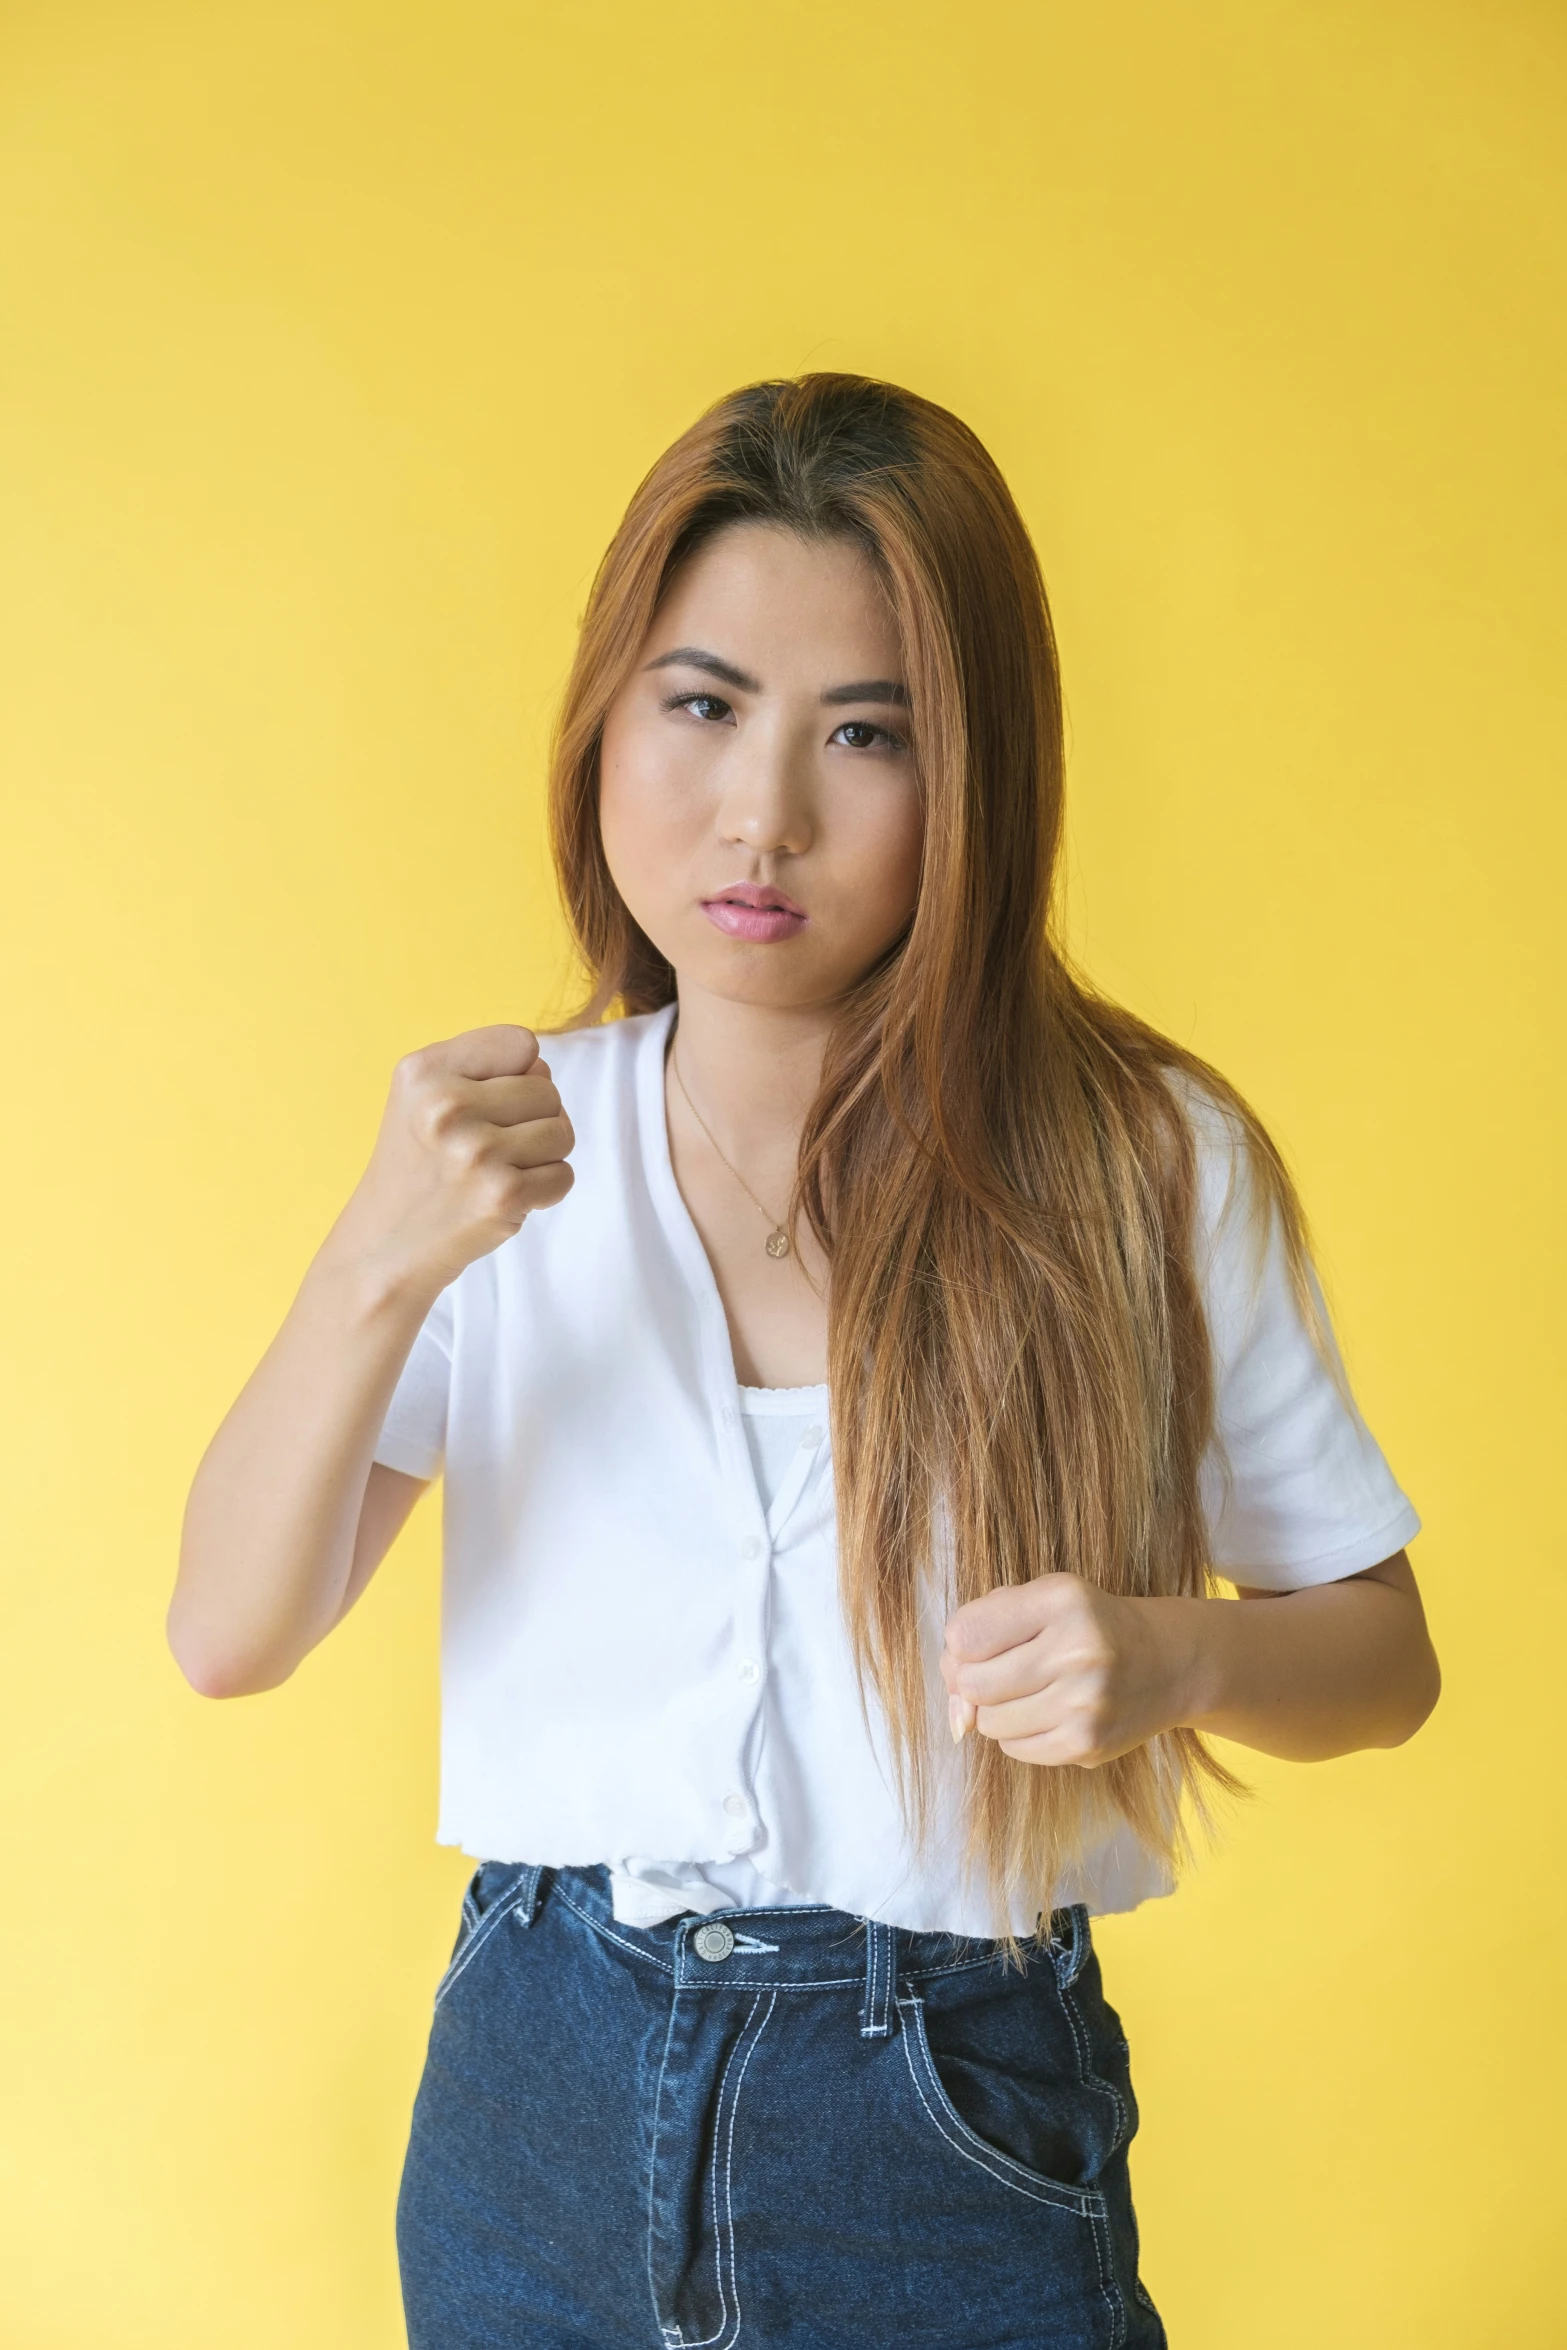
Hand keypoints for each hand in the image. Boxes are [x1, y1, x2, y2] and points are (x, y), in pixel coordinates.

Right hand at [327, 1025, 574, 1299]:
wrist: (385, 1248)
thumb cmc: (419, 1167)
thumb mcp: (422, 1096)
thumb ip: (482, 1066)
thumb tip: (543, 1068)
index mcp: (424, 1071)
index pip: (521, 1043)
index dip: (517, 1075)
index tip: (485, 1105)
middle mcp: (446, 1105)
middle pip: (548, 1090)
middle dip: (532, 1120)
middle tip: (489, 1149)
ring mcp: (476, 1152)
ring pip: (562, 1132)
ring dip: (542, 1156)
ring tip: (497, 1171)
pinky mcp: (502, 1195)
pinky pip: (564, 1176)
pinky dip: (544, 1191)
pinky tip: (503, 1198)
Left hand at [940, 1575, 1196, 1766]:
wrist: (1167, 1663)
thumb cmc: (1087, 1625)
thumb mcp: (1044, 1598)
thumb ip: (984, 1631)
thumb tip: (955, 1713)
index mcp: (1062, 1600)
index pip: (965, 1635)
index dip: (958, 1644)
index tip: (976, 1644)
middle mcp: (1078, 1652)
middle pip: (972, 1684)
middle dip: (969, 1681)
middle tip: (993, 1672)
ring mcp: (1085, 1704)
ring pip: (989, 1722)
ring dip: (996, 1709)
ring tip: (1028, 1690)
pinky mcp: (1088, 1745)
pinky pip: (1014, 1749)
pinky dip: (1017, 1733)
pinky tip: (1045, 1712)